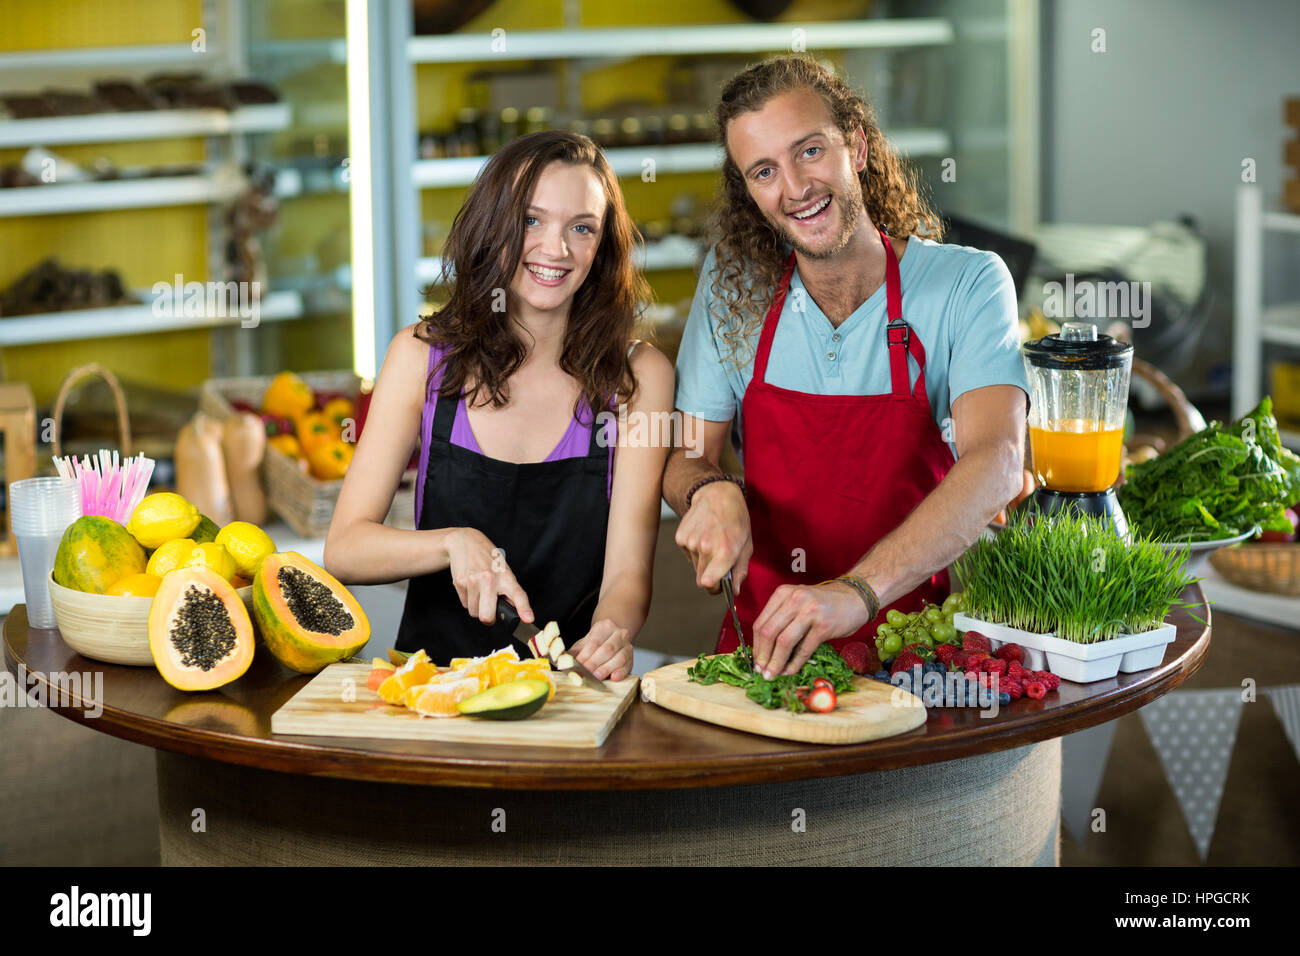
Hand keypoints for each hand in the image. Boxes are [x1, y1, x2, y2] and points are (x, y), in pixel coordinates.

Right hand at [444, 528, 533, 625]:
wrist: (464, 542)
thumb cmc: (487, 558)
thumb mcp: (503, 570)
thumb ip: (508, 590)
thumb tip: (514, 611)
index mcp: (505, 576)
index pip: (518, 594)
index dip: (524, 608)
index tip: (528, 619)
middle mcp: (490, 579)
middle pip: (487, 616)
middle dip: (488, 618)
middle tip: (490, 611)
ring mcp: (473, 581)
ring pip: (474, 612)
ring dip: (477, 607)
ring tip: (479, 592)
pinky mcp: (460, 583)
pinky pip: (465, 605)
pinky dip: (468, 600)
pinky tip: (471, 587)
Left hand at [568, 619, 632, 680]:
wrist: (613, 637)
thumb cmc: (596, 642)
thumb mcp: (584, 643)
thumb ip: (575, 652)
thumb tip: (561, 661)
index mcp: (605, 627)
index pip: (594, 642)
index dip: (585, 655)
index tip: (576, 665)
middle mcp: (619, 634)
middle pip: (607, 649)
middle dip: (595, 663)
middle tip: (585, 673)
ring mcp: (627, 646)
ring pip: (619, 658)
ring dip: (606, 669)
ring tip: (596, 677)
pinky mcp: (631, 658)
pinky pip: (628, 665)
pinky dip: (621, 672)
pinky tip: (614, 678)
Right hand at [674, 479, 751, 593]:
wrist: (717, 495)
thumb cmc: (736, 521)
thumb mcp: (746, 546)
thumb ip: (740, 571)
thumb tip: (734, 591)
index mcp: (724, 551)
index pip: (708, 584)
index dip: (714, 589)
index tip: (719, 585)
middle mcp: (705, 547)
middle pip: (701, 579)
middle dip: (710, 575)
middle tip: (719, 561)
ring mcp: (690, 542)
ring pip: (695, 565)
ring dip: (703, 560)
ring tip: (713, 541)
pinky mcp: (680, 537)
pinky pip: (688, 554)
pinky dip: (695, 550)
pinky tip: (703, 535)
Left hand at [752, 581, 870, 678]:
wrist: (855, 598)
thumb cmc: (824, 604)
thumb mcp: (798, 602)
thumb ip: (782, 619)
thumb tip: (764, 650)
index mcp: (783, 593)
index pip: (761, 622)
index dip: (755, 646)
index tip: (755, 661)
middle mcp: (794, 599)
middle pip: (768, 632)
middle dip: (762, 656)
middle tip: (761, 671)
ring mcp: (809, 611)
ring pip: (783, 641)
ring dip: (776, 662)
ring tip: (772, 675)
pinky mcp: (824, 626)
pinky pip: (804, 649)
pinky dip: (794, 664)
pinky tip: (790, 671)